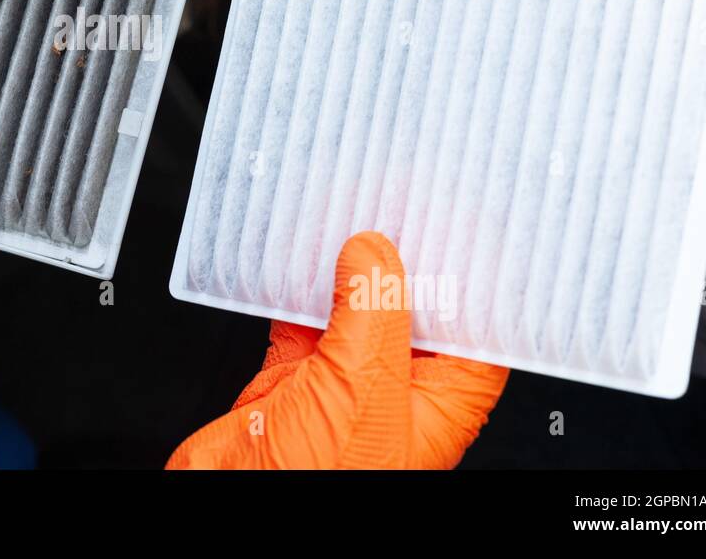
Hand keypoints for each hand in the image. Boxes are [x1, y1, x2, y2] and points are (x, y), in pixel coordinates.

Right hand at [167, 231, 508, 468]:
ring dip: (346, 266)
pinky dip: (294, 285)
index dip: (469, 276)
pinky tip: (296, 253)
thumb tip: (373, 255)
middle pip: (411, 310)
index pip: (472, 328)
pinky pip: (299, 317)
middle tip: (397, 202)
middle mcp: (393, 392)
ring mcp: (340, 383)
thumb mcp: (363, 388)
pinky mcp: (291, 378)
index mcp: (437, 406)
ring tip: (348, 212)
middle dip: (403, 260)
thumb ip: (372, 313)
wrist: (233, 503)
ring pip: (352, 307)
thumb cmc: (316, 482)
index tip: (459, 224)